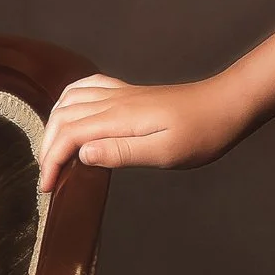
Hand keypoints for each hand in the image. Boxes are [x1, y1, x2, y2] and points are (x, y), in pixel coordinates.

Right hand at [38, 72, 246, 196]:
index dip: (52, 161)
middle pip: (63, 118)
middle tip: (48, 177)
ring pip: (70, 100)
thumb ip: (122, 152)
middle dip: (47, 147)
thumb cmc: (203, 133)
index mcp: (119, 118)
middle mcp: (114, 101)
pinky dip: (69, 100)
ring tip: (53, 152)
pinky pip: (87, 87)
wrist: (227, 104)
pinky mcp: (129, 93)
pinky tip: (71, 113)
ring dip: (54, 124)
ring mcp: (121, 93)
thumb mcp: (165, 152)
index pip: (69, 136)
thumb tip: (83, 153)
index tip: (48, 187)